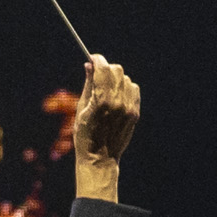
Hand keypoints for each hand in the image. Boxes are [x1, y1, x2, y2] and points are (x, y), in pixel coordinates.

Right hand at [68, 54, 139, 200]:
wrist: (100, 158)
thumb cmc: (85, 135)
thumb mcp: (81, 109)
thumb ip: (88, 85)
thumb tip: (89, 66)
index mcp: (101, 101)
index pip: (103, 68)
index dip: (97, 60)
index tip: (93, 59)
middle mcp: (117, 102)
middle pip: (116, 70)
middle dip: (106, 69)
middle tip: (98, 75)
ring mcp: (128, 107)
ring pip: (126, 79)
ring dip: (116, 80)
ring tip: (106, 91)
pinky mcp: (135, 112)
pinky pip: (133, 89)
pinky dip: (125, 89)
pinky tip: (116, 98)